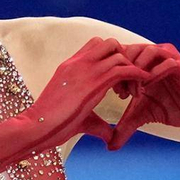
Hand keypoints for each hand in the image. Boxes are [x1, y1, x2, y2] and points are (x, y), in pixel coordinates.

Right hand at [20, 37, 153, 149]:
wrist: (36, 126)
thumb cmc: (52, 124)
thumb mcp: (77, 116)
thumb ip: (97, 122)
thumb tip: (111, 137)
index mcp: (70, 66)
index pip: (95, 46)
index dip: (111, 57)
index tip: (119, 78)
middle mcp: (78, 63)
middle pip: (108, 43)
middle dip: (123, 56)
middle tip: (129, 78)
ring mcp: (85, 70)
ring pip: (118, 53)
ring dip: (132, 68)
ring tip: (136, 89)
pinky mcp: (93, 82)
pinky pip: (123, 69)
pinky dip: (137, 74)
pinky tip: (143, 87)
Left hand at [107, 43, 179, 150]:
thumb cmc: (174, 108)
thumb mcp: (143, 116)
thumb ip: (125, 126)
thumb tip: (110, 147)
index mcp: (143, 63)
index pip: (121, 55)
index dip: (114, 72)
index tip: (115, 93)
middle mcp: (154, 57)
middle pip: (130, 49)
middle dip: (123, 71)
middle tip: (123, 94)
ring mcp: (168, 58)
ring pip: (146, 51)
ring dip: (137, 72)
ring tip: (135, 92)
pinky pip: (166, 62)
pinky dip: (154, 74)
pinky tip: (149, 90)